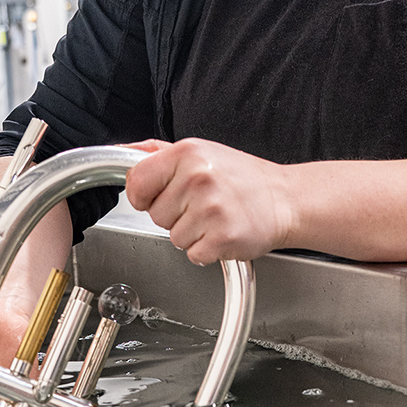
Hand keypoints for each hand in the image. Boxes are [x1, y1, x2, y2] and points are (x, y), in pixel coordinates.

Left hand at [124, 138, 294, 265]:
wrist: (285, 199)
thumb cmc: (242, 178)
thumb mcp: (201, 152)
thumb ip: (158, 152)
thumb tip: (121, 152)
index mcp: (187, 154)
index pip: (136, 181)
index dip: (144, 194)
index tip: (160, 195)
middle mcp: (197, 178)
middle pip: (154, 214)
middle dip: (174, 214)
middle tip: (202, 203)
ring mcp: (210, 209)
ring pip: (173, 237)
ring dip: (192, 233)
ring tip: (215, 216)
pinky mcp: (221, 238)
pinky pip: (193, 254)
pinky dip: (207, 249)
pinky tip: (222, 232)